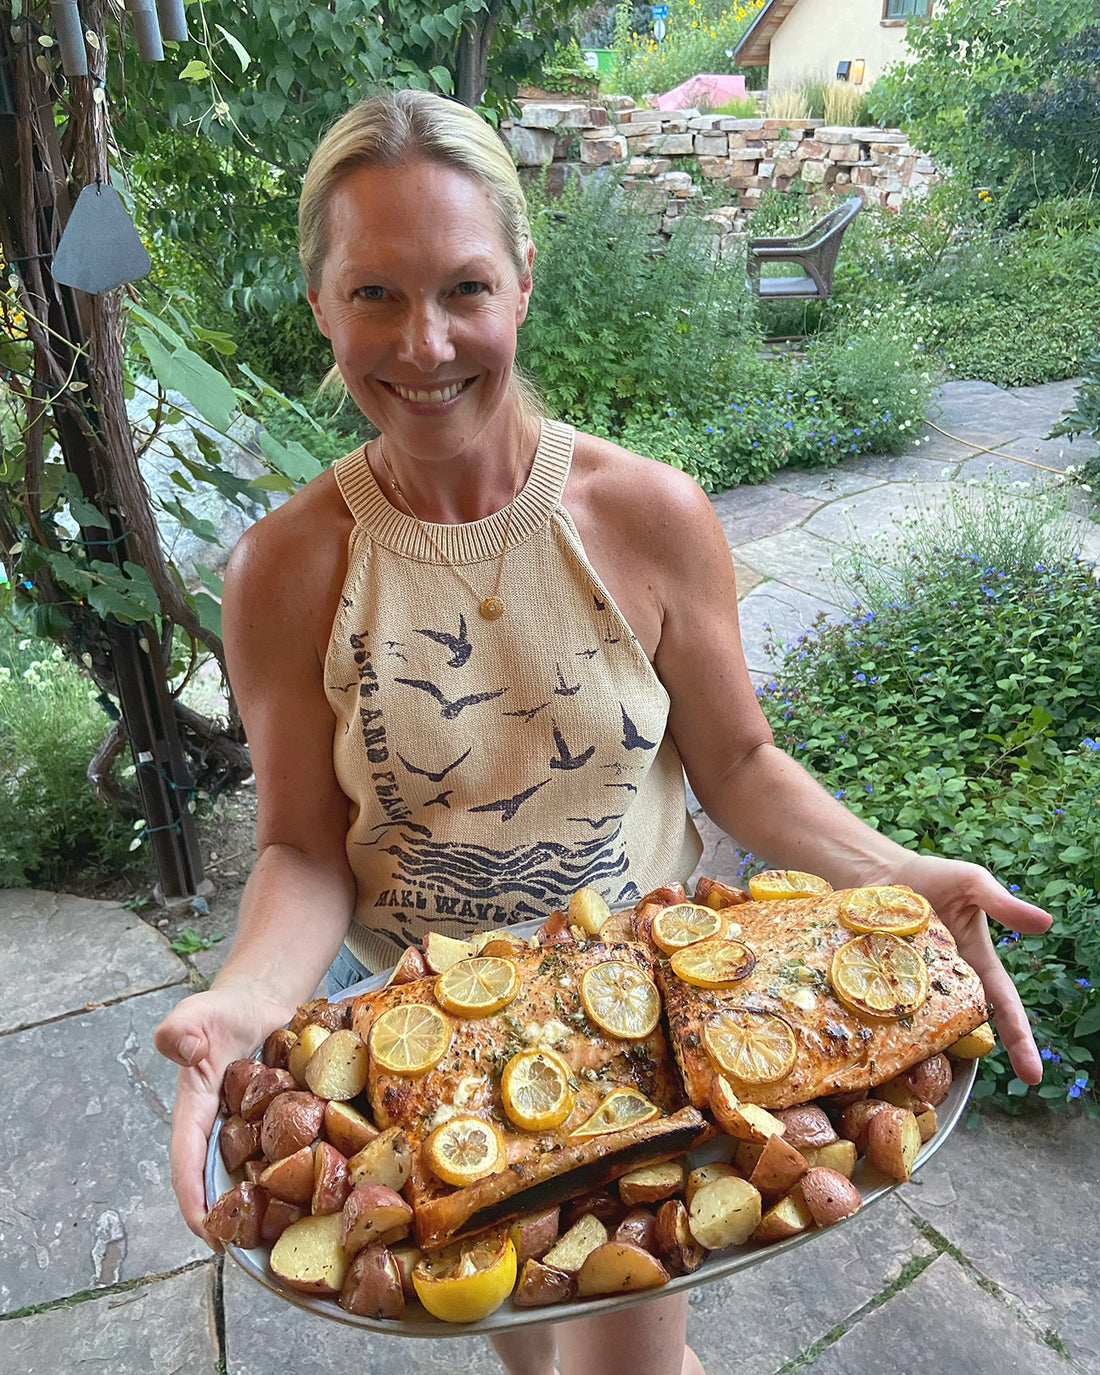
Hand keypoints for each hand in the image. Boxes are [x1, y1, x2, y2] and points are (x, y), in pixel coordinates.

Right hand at [154, 981, 281, 1245]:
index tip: (205, 1232)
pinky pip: (293, 1147)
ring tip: (289, 1233)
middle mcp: (224, 1128)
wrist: (260, 999)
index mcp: (195, 1111)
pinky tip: (325, 1188)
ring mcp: (255, 1126)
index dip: (192, 1198)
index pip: (188, 1161)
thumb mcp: (194, 1014)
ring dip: (270, 1201)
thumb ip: (179, 1030)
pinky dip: (304, 1169)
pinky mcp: (285, 1118)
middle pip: (223, 1179)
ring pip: (260, 1170)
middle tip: (250, 1250)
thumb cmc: (222, 1011)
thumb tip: (184, 1051)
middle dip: (232, 1216)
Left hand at [889, 855, 1051, 1083]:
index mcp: (976, 963)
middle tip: (975, 1088)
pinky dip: (881, 1021)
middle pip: (966, 1024)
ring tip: (922, 1069)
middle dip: (974, 1054)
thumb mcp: (972, 883)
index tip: (1031, 1074)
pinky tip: (876, 1041)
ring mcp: (911, 984)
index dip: (1019, 1038)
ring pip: (923, 1023)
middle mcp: (945, 982)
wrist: (880, 870)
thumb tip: (1046, 922)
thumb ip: (1003, 904)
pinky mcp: (877, 980)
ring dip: (924, 1044)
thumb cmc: (934, 877)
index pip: (1004, 1004)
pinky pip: (882, 1006)